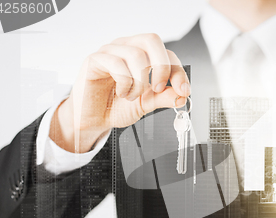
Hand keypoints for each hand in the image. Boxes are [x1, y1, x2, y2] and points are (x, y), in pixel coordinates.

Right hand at [50, 33, 189, 152]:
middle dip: (161, 67)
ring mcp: (110, 51)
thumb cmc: (115, 106)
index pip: (167, 54)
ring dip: (139, 82)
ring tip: (132, 96)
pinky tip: (122, 93)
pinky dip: (125, 83)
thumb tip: (183, 95)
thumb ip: (164, 98)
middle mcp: (127, 48)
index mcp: (142, 55)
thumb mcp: (146, 104)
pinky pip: (117, 64)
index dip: (177, 71)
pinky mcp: (95, 59)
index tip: (183, 90)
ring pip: (136, 54)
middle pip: (152, 40)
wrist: (92, 119)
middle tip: (157, 88)